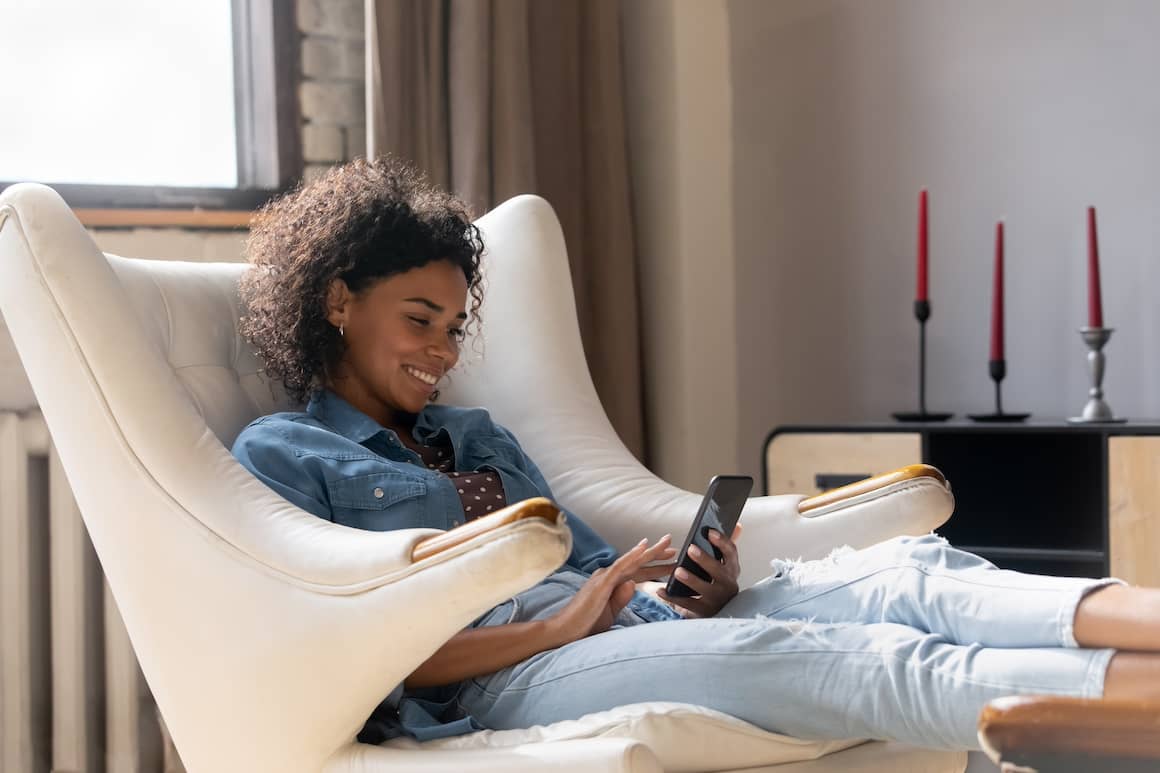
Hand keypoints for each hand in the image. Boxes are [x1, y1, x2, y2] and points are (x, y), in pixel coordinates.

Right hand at [546, 536, 672, 645]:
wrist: (565, 631)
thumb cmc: (585, 623)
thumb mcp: (610, 611)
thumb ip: (622, 598)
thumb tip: (634, 584)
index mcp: (610, 583)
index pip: (637, 572)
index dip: (654, 566)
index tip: (671, 562)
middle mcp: (607, 575)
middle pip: (637, 563)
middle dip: (656, 555)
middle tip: (675, 547)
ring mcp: (604, 577)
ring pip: (632, 561)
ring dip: (650, 552)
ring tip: (668, 544)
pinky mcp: (602, 582)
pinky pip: (620, 566)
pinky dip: (633, 556)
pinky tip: (644, 548)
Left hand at [655, 524, 741, 618]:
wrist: (717, 612)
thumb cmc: (717, 582)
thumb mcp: (724, 565)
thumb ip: (726, 546)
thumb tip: (737, 524)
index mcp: (732, 569)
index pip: (731, 553)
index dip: (722, 542)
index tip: (710, 532)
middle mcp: (728, 585)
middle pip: (718, 571)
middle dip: (705, 559)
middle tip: (690, 549)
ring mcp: (716, 600)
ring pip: (704, 589)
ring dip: (691, 580)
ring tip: (678, 571)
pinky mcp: (704, 612)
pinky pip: (687, 604)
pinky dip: (673, 597)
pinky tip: (661, 590)